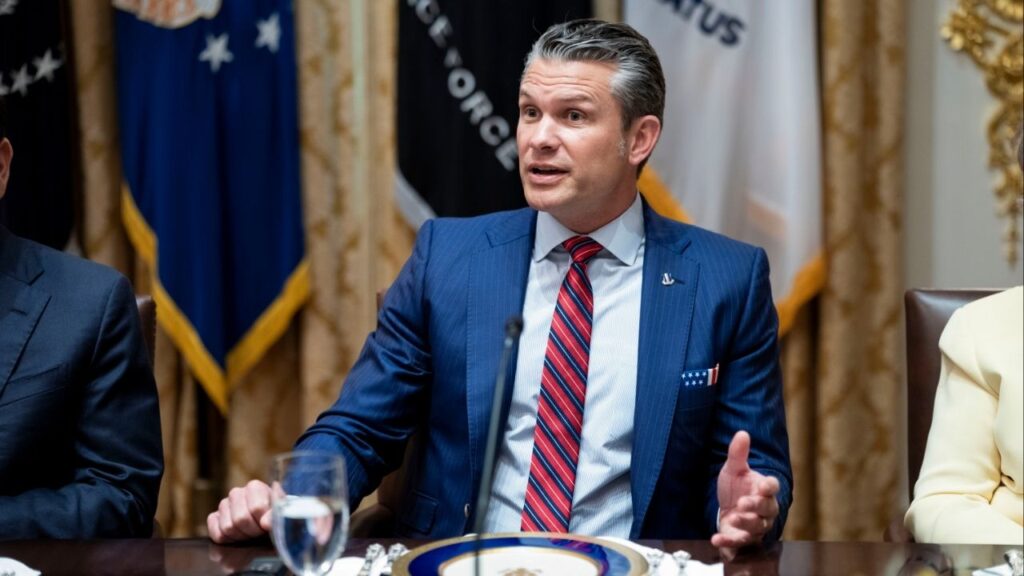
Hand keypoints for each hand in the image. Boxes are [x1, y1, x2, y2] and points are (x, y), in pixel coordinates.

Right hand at [207, 479, 273, 543]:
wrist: (267, 520)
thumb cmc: (275, 515)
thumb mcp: (281, 512)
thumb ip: (276, 515)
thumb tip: (266, 523)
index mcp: (254, 487)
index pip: (256, 508)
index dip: (264, 521)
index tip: (269, 524)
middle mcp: (236, 493)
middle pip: (241, 519)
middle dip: (253, 531)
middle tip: (260, 532)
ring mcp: (223, 505)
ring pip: (228, 527)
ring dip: (242, 536)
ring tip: (251, 533)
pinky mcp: (214, 518)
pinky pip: (216, 533)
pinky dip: (228, 540)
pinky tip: (238, 536)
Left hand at [711, 431, 779, 549]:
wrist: (728, 509)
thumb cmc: (736, 488)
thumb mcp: (734, 469)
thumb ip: (738, 454)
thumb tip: (742, 433)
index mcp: (764, 489)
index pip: (772, 487)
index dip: (770, 486)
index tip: (764, 485)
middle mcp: (765, 509)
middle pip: (767, 509)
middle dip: (756, 506)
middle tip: (743, 502)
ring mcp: (755, 526)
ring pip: (756, 527)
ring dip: (745, 523)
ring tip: (733, 517)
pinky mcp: (743, 539)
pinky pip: (739, 542)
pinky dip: (728, 543)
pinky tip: (716, 539)